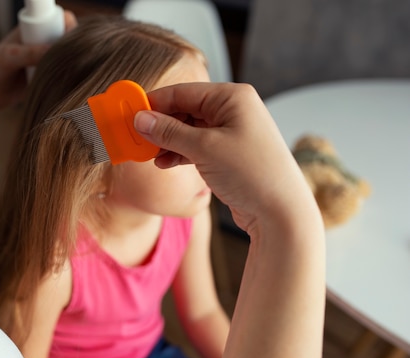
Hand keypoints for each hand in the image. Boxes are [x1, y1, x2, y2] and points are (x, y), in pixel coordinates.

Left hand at [0, 10, 76, 109]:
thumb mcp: (9, 57)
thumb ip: (29, 53)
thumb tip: (54, 51)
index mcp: (33, 29)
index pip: (59, 20)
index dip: (68, 25)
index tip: (70, 37)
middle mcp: (42, 43)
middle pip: (69, 39)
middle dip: (74, 47)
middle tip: (67, 60)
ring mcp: (46, 61)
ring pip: (68, 59)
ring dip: (71, 65)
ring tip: (64, 74)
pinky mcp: (48, 78)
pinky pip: (63, 76)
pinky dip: (66, 79)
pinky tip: (66, 84)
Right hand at [134, 82, 317, 233]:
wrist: (281, 212)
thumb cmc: (251, 173)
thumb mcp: (204, 148)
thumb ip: (169, 131)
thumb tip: (140, 119)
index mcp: (232, 97)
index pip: (183, 92)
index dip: (154, 103)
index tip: (129, 113)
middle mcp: (234, 110)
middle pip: (185, 109)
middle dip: (160, 125)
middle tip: (136, 138)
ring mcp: (232, 132)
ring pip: (189, 129)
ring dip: (167, 141)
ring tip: (149, 154)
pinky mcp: (229, 153)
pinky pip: (197, 146)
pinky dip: (179, 153)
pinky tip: (164, 162)